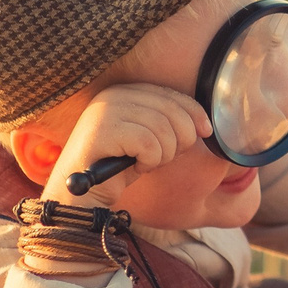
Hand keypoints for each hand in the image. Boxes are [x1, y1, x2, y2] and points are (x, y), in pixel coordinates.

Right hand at [43, 84, 209, 205]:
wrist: (82, 195)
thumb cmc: (118, 167)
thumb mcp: (147, 139)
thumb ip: (169, 124)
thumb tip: (203, 124)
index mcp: (125, 92)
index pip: (170, 94)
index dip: (194, 113)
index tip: (206, 131)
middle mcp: (113, 95)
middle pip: (171, 111)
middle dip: (180, 139)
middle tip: (165, 157)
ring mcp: (105, 111)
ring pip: (163, 129)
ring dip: (163, 154)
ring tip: (147, 162)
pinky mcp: (102, 130)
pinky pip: (149, 144)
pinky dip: (150, 161)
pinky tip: (136, 167)